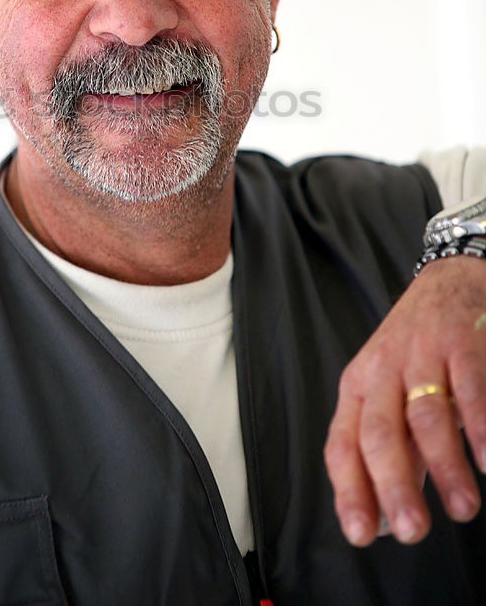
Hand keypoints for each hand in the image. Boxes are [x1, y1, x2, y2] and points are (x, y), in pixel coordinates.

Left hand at [324, 256, 485, 545]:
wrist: (449, 281)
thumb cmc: (416, 351)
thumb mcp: (389, 394)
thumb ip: (388, 451)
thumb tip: (378, 519)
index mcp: (358, 389)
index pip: (343, 443)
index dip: (349, 490)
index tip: (361, 534)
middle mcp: (383, 372)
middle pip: (380, 434)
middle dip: (394, 487)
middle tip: (412, 532)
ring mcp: (422, 356)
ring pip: (425, 415)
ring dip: (445, 467)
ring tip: (462, 509)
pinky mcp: (461, 343)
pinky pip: (470, 387)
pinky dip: (480, 425)